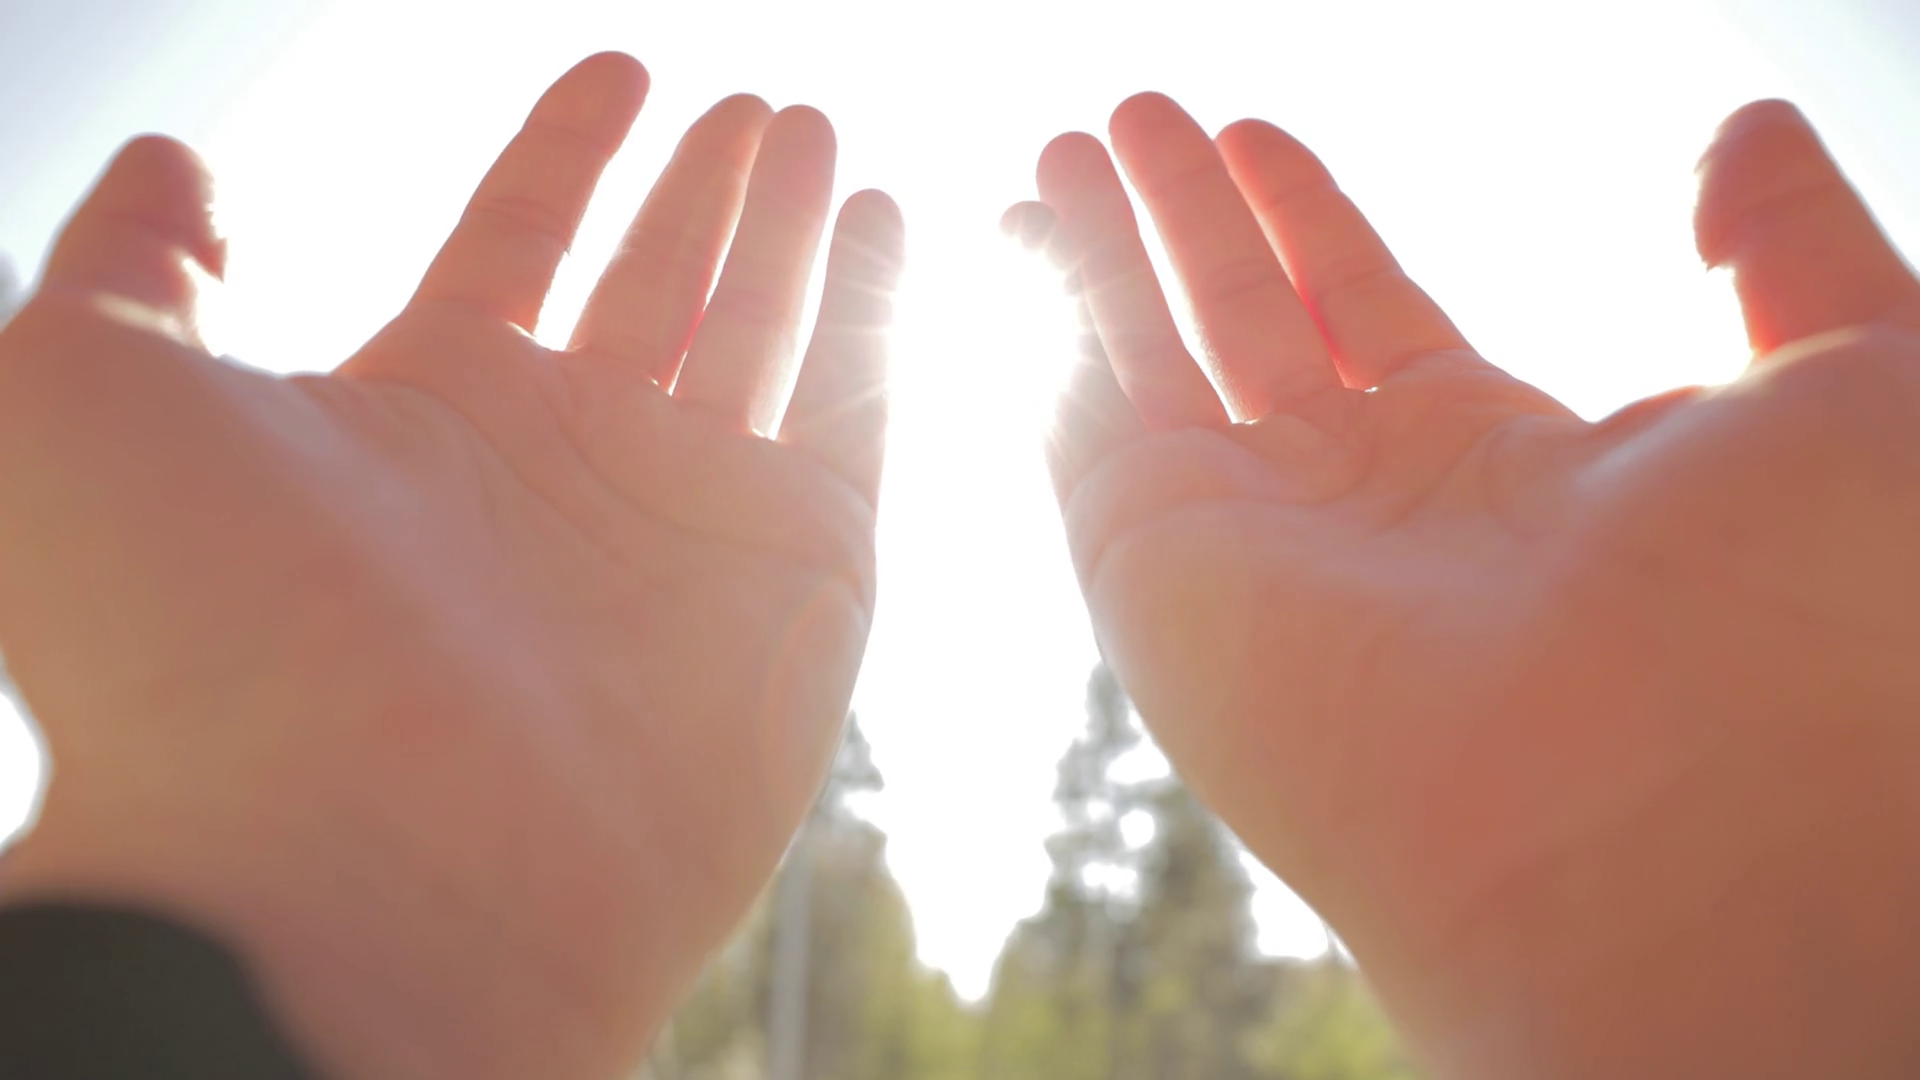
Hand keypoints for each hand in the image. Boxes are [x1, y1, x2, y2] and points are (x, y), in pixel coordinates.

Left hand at [0, 53, 901, 1079]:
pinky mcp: (799, 589)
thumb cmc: (197, 652)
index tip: (621, 68)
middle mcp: (564, 471)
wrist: (357, 881)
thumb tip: (178, 164)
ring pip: (762, 339)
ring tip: (816, 131)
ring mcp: (688, 530)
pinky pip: (856, 426)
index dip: (569, 152)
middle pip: (657, 287)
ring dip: (794, 232)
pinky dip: (877, 324)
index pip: (518, 245)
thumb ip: (131, 261)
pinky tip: (886, 225)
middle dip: (706, 191)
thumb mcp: (84, 398)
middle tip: (757, 103)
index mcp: (422, 418)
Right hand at [1026, 95, 1919, 1078]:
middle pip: (1247, 328)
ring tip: (1065, 147)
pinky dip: (1047, 331)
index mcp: (1504, 466)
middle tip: (1133, 122)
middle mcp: (1362, 509)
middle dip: (1186, 220)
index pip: (1370, 314)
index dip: (1308, 220)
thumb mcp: (1858, 378)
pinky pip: (1079, 426)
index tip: (1251, 135)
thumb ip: (1790, 247)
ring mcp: (1252, 543)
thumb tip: (1742, 130)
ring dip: (1103, 251)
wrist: (1660, 818)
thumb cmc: (1792, 620)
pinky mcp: (1154, 569)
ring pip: (1152, 363)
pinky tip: (1023, 233)